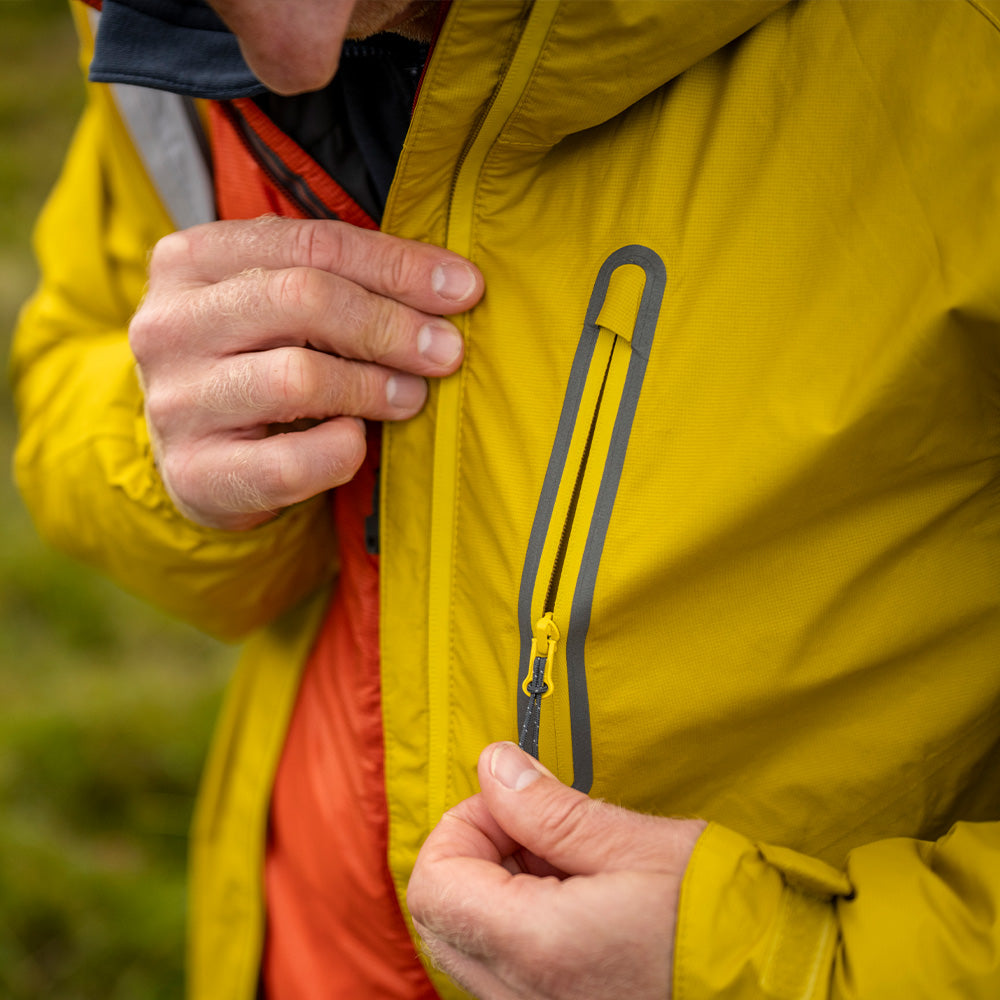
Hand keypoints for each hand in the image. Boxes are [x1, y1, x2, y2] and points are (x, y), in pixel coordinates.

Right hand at [129, 216, 482, 529]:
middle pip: (303, 300)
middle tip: (446, 351)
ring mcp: (175, 401)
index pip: (313, 242)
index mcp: (190, 259)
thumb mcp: (280, 306)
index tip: (465, 288)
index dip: (399, 265)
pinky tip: (357, 441)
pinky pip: (288, 463)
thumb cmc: (257, 363)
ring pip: (297, 379)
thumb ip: (346, 280)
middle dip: (392, 325)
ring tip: (412, 396)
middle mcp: (168, 324)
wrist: (198, 456)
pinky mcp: (194, 473)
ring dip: (374, 387)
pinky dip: (340, 451)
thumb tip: (456, 284)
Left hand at [408, 742, 705, 999]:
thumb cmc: (719, 913)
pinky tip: (572, 896)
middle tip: (534, 827)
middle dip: (473, 853)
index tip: (514, 802)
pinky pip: (499, 966)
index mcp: (537, 947)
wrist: (780, 985)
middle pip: (439, 914)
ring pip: (465, 940)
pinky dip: (514, 921)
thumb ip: (550, 810)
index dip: (463, 824)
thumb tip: (493, 766)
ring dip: (494, 887)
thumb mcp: (636, 844)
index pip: (434, 881)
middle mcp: (522, 996)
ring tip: (564, 861)